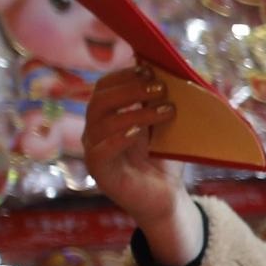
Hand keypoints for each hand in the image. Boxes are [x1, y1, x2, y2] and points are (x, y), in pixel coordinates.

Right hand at [81, 69, 196, 261]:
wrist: (167, 197)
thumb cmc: (165, 159)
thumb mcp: (165, 125)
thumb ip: (162, 100)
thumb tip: (170, 67)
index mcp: (108, 115)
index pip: (105, 86)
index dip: (125, 75)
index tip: (150, 70)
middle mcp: (95, 131)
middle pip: (99, 100)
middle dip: (131, 89)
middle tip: (161, 88)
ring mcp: (95, 151)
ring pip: (101, 123)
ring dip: (134, 112)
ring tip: (165, 110)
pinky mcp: (100, 172)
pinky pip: (100, 151)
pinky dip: (119, 138)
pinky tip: (138, 132)